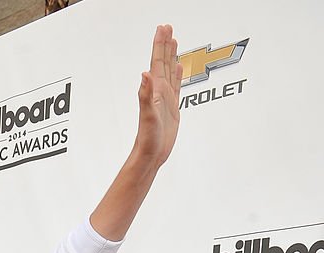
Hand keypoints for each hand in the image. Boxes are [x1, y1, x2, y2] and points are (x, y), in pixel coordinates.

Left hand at [134, 24, 181, 167]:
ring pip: (170, 71)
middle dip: (165, 44)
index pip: (157, 62)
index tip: (163, 28)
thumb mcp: (147, 115)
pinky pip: (177, 86)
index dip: (159, 45)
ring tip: (173, 41)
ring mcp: (166, 99)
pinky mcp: (172, 107)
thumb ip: (145, 94)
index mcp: (155, 90)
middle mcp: (159, 91)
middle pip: (163, 62)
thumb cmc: (147, 138)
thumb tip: (144, 75)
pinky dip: (178, 75)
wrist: (150, 154)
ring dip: (171, 55)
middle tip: (167, 28)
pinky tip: (179, 67)